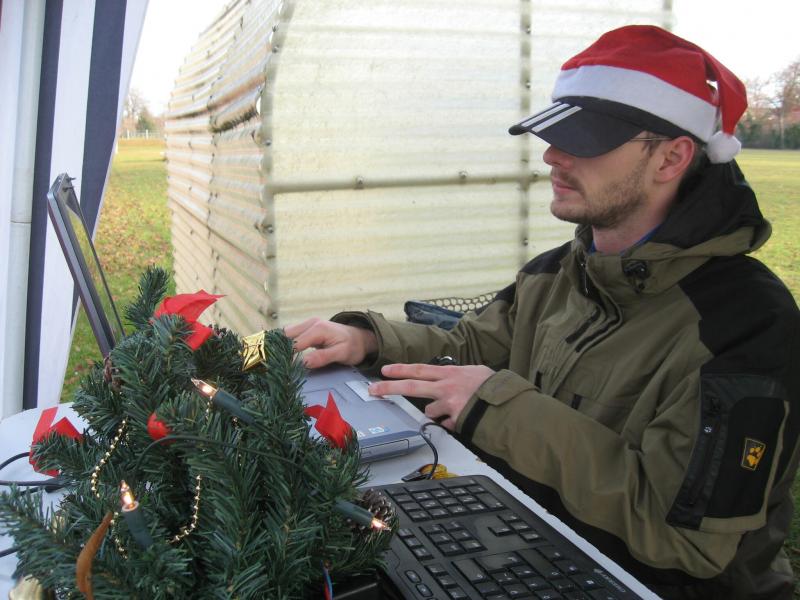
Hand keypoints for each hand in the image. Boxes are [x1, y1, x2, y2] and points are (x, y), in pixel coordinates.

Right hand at [284, 318, 377, 368]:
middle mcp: (311, 323)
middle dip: (280, 349)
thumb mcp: (342, 354)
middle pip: (286, 335)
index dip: (287, 357)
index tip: (282, 369)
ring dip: (281, 346)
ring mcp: (308, 324)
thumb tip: (304, 362)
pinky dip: (286, 343)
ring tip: (278, 360)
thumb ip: (323, 357)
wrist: (360, 338)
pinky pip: (291, 334)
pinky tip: (283, 354)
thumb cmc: (353, 346)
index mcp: (319, 329)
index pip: (295, 343)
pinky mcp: (307, 328)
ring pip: (286, 333)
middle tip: (277, 365)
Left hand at [368, 363, 494, 429]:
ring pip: (429, 411)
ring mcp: (449, 405)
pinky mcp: (455, 420)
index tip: (385, 370)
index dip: (400, 370)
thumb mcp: (475, 372)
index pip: (419, 369)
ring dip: (436, 412)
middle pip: (411, 387)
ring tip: (454, 408)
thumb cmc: (494, 387)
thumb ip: (456, 377)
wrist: (509, 403)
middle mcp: (446, 387)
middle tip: (374, 389)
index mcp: (450, 373)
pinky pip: (447, 423)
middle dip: (389, 388)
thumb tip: (446, 383)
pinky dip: (452, 422)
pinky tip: (464, 418)